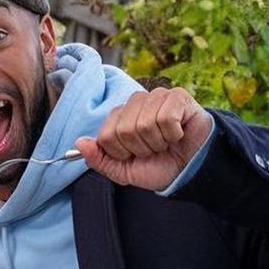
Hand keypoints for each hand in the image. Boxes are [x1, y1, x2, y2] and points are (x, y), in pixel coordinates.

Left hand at [74, 86, 213, 190]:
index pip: (106, 135)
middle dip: (140, 149)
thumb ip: (99, 159)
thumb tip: (79, 143)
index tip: (134, 156)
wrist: (190, 170)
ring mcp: (156, 96)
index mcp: (119, 118)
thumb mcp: (123, 172)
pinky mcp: (177, 96)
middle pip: (124, 129)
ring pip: (145, 123)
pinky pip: (166, 117)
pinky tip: (178, 134)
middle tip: (153, 150)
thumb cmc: (158, 166)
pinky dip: (173, 134)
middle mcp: (135, 103)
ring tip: (166, 143)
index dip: (121, 153)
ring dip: (157, 142)